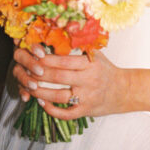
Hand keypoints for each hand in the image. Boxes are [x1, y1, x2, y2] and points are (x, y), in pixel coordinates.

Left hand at [12, 45, 129, 119]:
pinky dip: (52, 110)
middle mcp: (88, 80)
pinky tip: (41, 103)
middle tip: (26, 72)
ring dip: (41, 92)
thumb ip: (79, 48)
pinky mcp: (86, 111)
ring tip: (29, 87)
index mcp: (89, 64)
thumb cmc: (106, 70)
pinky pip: (66, 113)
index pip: (63, 61)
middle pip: (58, 78)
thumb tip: (59, 37)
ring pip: (59, 97)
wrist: (124, 90)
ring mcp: (87, 97)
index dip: (46, 59)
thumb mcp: (96, 55)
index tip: (33, 56)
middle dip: (39, 75)